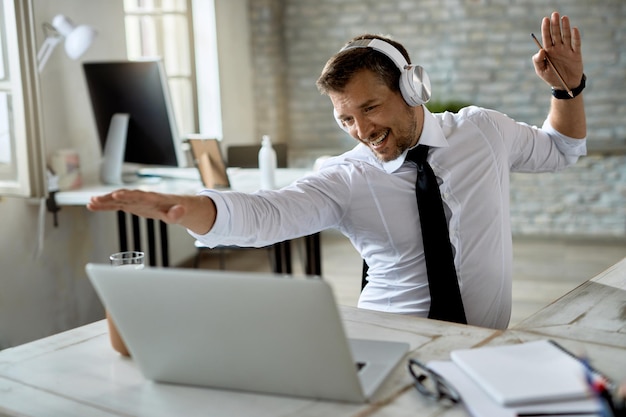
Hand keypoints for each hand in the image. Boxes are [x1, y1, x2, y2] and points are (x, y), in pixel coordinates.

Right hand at [87, 189, 215, 233]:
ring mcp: (135, 201)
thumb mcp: (180, 214)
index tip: (117, 194)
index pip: (139, 195)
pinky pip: (116, 205)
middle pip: (124, 196)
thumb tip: (179, 211)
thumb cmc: (178, 210)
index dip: (128, 195)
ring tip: (91, 202)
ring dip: (104, 201)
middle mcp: (141, 197)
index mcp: (152, 198)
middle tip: (97, 198)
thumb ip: (177, 213)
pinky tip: (92, 206)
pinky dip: (105, 206)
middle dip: (110, 197)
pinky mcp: (131, 205)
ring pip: (117, 200)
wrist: (177, 206)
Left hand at [532, 12, 583, 88]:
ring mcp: (567, 50)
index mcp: (548, 51)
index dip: (545, 28)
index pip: (546, 37)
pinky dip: (575, 37)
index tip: (545, 19)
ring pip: (566, 36)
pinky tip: (574, 29)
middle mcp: (557, 48)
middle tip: (554, 14)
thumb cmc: (551, 78)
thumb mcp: (541, 71)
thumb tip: (540, 50)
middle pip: (556, 34)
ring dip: (565, 27)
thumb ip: (538, 61)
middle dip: (555, 24)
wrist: (565, 86)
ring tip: (564, 18)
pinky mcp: (576, 54)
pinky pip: (576, 44)